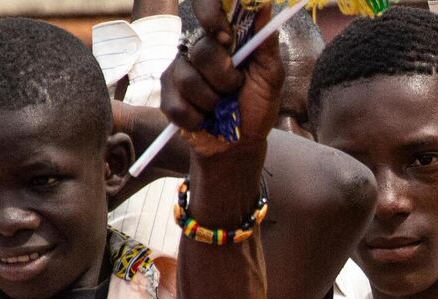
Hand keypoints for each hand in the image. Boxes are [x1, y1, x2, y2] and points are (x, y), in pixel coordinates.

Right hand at [160, 0, 283, 162]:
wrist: (239, 145)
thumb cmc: (255, 106)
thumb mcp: (270, 76)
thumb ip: (265, 43)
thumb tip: (263, 6)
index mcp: (222, 38)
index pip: (206, 7)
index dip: (211, 13)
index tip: (227, 38)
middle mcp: (197, 49)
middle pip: (202, 51)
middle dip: (225, 79)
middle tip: (234, 90)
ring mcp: (178, 72)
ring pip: (189, 79)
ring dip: (213, 102)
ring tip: (221, 108)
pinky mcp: (167, 96)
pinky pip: (177, 105)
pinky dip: (198, 119)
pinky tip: (206, 120)